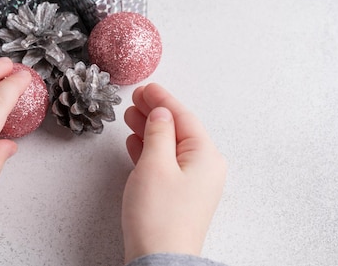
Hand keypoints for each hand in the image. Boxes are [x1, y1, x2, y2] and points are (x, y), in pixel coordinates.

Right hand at [122, 83, 226, 262]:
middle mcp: (205, 167)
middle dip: (156, 113)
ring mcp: (194, 182)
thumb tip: (162, 113)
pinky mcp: (180, 195)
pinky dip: (151, 150)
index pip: (184, 117)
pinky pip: (166, 163)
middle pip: (179, 129)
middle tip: (135, 99)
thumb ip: (159, 133)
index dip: (163, 100)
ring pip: (171, 146)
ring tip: (130, 116)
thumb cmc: (159, 216)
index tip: (145, 88)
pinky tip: (136, 143)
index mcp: (206, 156)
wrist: (159, 260)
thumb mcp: (155, 164)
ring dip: (151, 130)